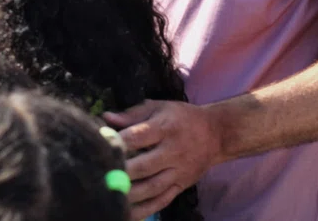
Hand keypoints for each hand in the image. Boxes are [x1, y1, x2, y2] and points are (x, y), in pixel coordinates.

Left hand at [103, 100, 221, 219]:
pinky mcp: (182, 185)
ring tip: (110, 196)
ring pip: (152, 187)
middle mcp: (173, 151)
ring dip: (130, 194)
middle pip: (144, 166)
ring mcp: (178, 171)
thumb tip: (106, 118)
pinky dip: (145, 209)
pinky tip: (128, 213)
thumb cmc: (182, 117)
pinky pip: (163, 200)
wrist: (217, 133)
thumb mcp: (159, 107)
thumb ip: (132, 114)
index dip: (118, 142)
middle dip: (121, 172)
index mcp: (165, 128)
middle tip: (100, 175)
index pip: (139, 136)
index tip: (100, 145)